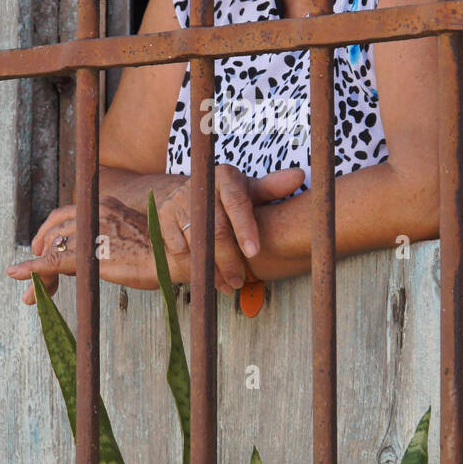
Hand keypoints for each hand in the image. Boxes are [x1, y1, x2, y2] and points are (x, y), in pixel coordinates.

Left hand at [7, 195, 160, 303]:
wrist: (175, 257)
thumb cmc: (161, 252)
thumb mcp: (130, 236)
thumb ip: (108, 238)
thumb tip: (93, 256)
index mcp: (104, 205)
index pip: (66, 216)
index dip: (51, 234)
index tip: (45, 250)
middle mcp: (94, 213)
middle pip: (55, 233)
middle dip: (42, 254)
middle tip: (35, 274)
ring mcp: (90, 232)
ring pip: (52, 250)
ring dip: (37, 271)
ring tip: (31, 295)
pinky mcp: (89, 254)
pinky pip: (52, 261)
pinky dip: (31, 268)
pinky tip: (16, 274)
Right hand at [157, 164, 304, 293]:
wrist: (189, 190)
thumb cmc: (229, 194)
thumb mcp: (250, 189)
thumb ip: (272, 188)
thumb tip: (299, 177)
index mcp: (225, 177)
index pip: (237, 203)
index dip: (245, 228)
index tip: (254, 252)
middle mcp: (200, 186)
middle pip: (215, 229)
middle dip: (229, 260)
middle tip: (240, 282)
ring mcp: (178, 201)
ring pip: (196, 242)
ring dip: (212, 269)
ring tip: (226, 286)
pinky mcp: (163, 216)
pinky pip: (176, 248)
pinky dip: (191, 266)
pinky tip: (204, 277)